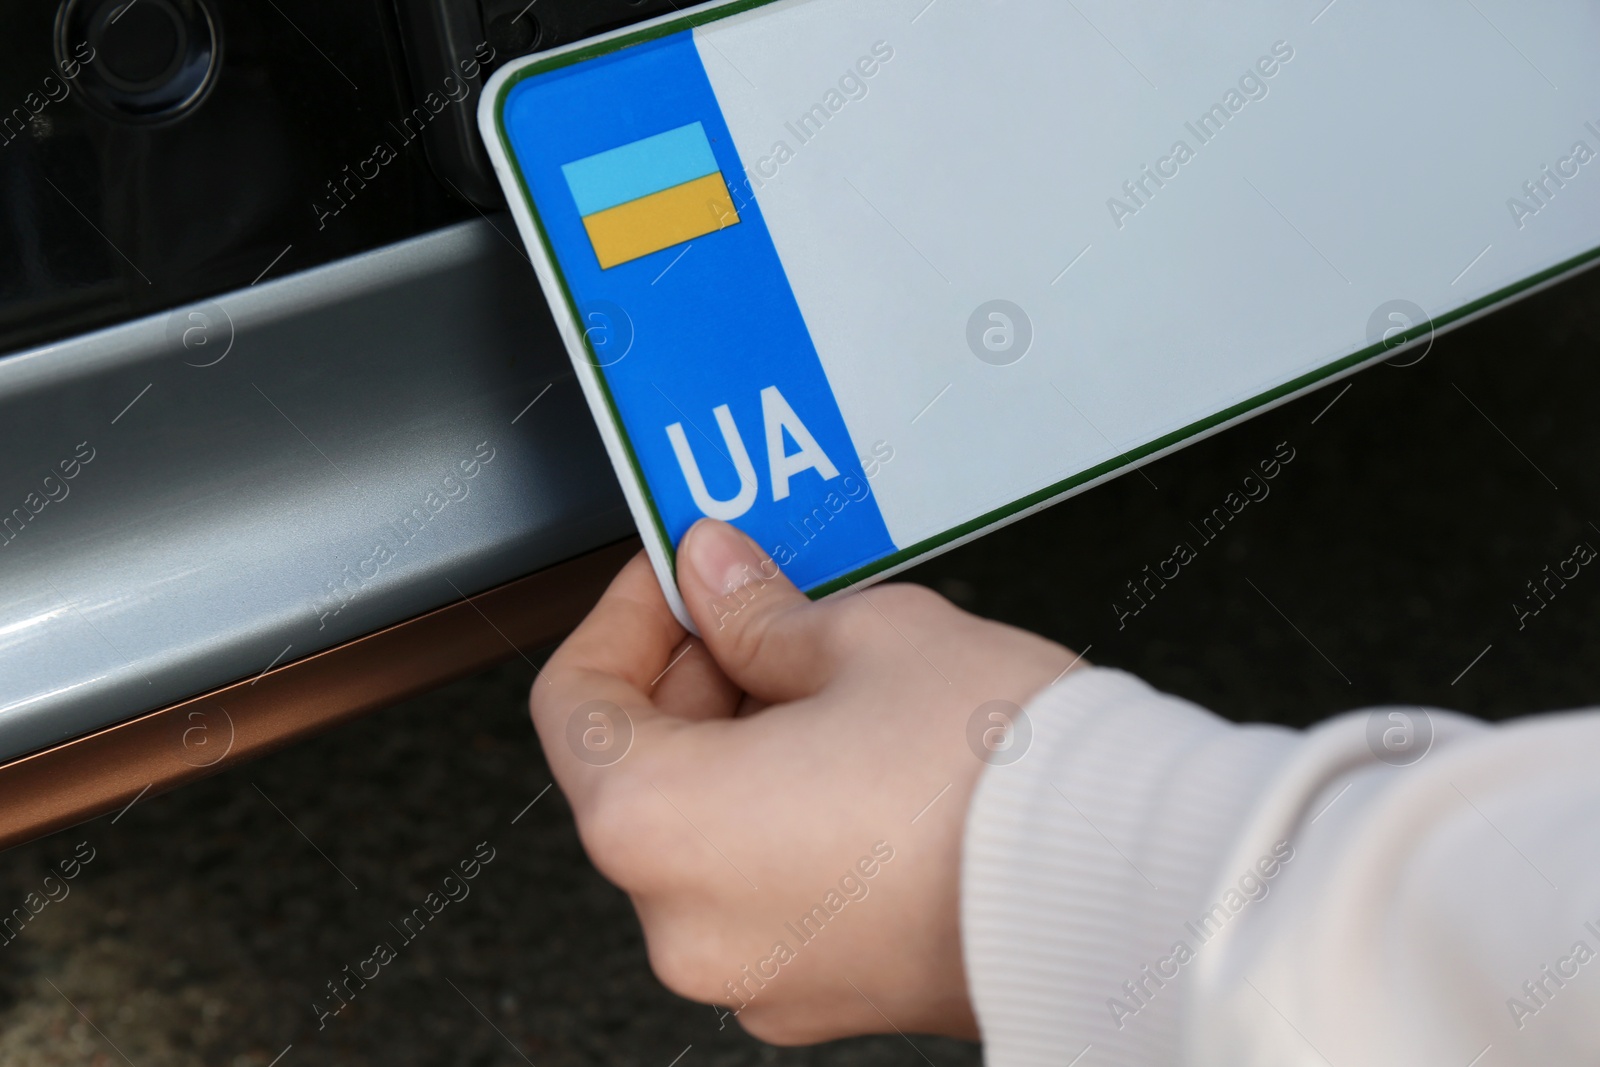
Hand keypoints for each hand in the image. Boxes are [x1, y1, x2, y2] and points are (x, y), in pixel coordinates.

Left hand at [530, 519, 1077, 1044]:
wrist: (1136, 883)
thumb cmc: (1006, 774)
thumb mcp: (866, 636)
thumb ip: (757, 609)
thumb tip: (713, 576)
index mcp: (660, 827)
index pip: (574, 704)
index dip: (620, 617)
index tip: (675, 577)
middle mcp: (688, 925)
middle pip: (639, 773)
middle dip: (693, 676)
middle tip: (760, 607)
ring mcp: (758, 973)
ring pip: (704, 833)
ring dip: (740, 745)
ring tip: (829, 676)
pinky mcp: (824, 994)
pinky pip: (765, 887)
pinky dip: (781, 816)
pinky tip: (855, 754)